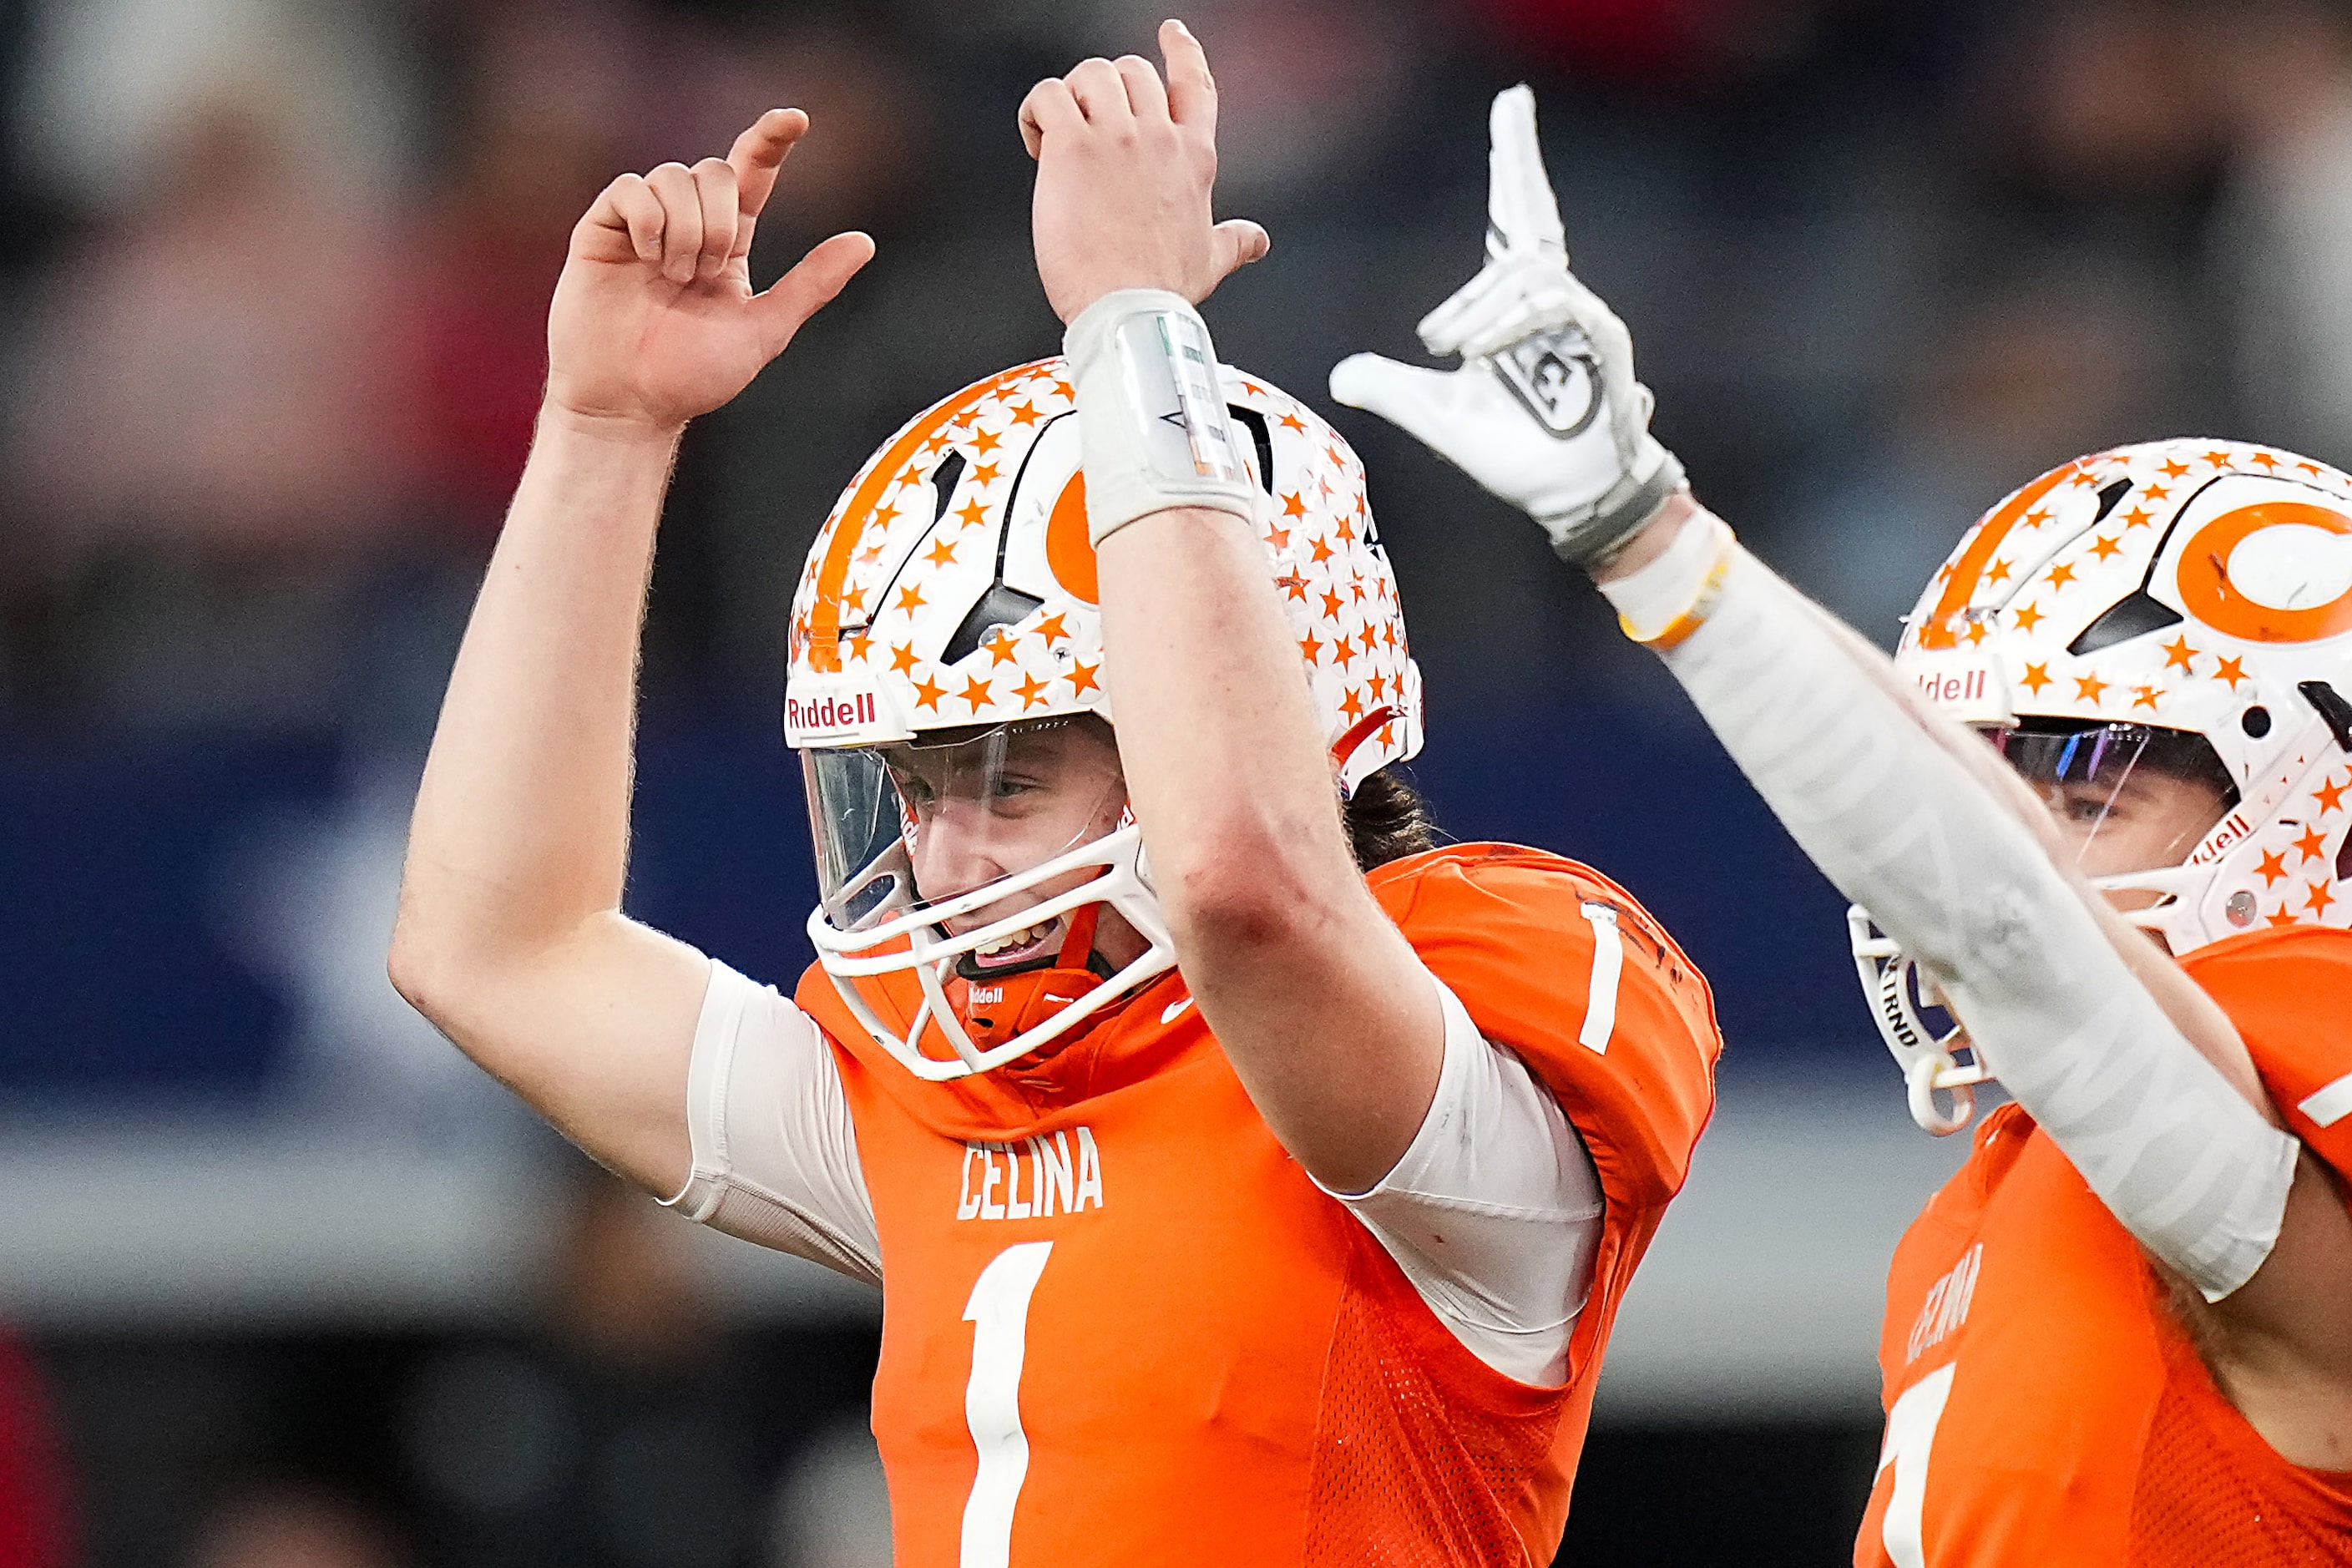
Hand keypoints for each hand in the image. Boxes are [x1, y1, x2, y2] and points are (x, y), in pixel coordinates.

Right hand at [545, 109, 874, 433]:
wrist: (628, 404)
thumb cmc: (692, 377)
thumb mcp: (764, 330)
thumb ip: (811, 284)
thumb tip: (865, 241)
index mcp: (727, 241)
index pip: (752, 173)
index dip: (770, 140)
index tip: (796, 119)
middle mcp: (686, 222)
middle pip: (715, 170)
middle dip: (720, 221)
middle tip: (704, 275)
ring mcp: (642, 223)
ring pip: (673, 176)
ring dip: (685, 229)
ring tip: (673, 278)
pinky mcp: (602, 229)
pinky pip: (630, 189)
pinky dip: (648, 221)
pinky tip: (646, 259)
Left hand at [1018, 19, 1269, 323]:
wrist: (1129, 309)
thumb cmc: (1164, 291)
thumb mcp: (1210, 260)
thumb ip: (1234, 241)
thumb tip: (1257, 241)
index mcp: (1193, 158)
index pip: (1194, 84)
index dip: (1182, 51)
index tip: (1172, 33)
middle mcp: (1158, 138)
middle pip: (1134, 69)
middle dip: (1106, 89)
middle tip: (1087, 125)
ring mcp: (1116, 139)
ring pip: (1092, 73)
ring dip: (1071, 97)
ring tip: (1058, 136)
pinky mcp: (1072, 149)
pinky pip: (1049, 94)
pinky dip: (1036, 109)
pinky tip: (1036, 141)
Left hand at [1328, 86, 1681, 567]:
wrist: (1565, 497)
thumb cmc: (1515, 454)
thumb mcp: (1438, 416)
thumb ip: (1393, 390)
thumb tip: (1341, 375)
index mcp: (1516, 307)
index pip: (1513, 220)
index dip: (1514, 164)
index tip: (1511, 106)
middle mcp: (1551, 301)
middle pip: (1532, 218)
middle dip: (1520, 160)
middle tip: (1510, 107)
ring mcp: (1580, 320)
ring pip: (1528, 276)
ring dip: (1480, 304)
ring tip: (1447, 346)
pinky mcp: (1602, 346)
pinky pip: (1556, 310)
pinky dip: (1510, 324)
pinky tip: (1478, 349)